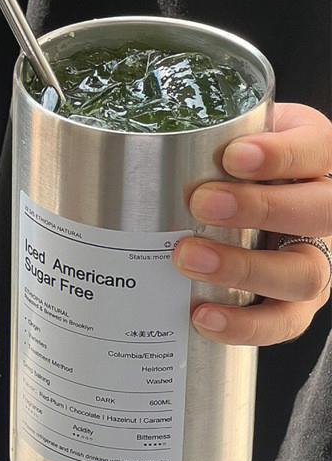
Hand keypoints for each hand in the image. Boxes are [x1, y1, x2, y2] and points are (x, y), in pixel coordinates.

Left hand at [172, 103, 331, 345]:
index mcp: (320, 159)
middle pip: (319, 213)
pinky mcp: (298, 302)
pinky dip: (243, 323)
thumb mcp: (239, 137)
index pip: (318, 151)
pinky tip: (202, 314)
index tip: (233, 155)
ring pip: (305, 275)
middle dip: (259, 208)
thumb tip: (147, 141)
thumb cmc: (240, 164)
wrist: (254, 203)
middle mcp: (328, 211)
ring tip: (188, 257)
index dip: (282, 156)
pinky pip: (283, 321)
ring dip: (243, 268)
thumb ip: (216, 138)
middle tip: (201, 202)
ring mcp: (317, 260)